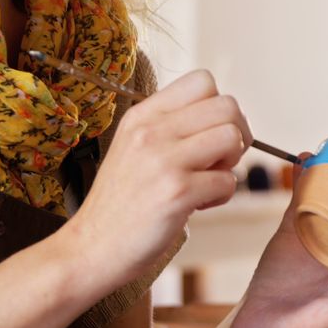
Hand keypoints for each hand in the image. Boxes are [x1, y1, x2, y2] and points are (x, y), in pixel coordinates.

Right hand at [60, 70, 252, 289]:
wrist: (91, 247)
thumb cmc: (121, 202)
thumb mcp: (134, 147)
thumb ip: (170, 127)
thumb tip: (226, 119)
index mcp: (142, 115)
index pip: (203, 80)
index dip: (218, 109)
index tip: (209, 136)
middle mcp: (151, 131)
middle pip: (227, 106)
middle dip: (236, 134)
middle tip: (216, 161)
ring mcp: (163, 160)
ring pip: (233, 137)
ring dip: (231, 164)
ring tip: (206, 182)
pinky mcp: (176, 192)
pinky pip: (228, 181)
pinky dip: (222, 196)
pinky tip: (197, 205)